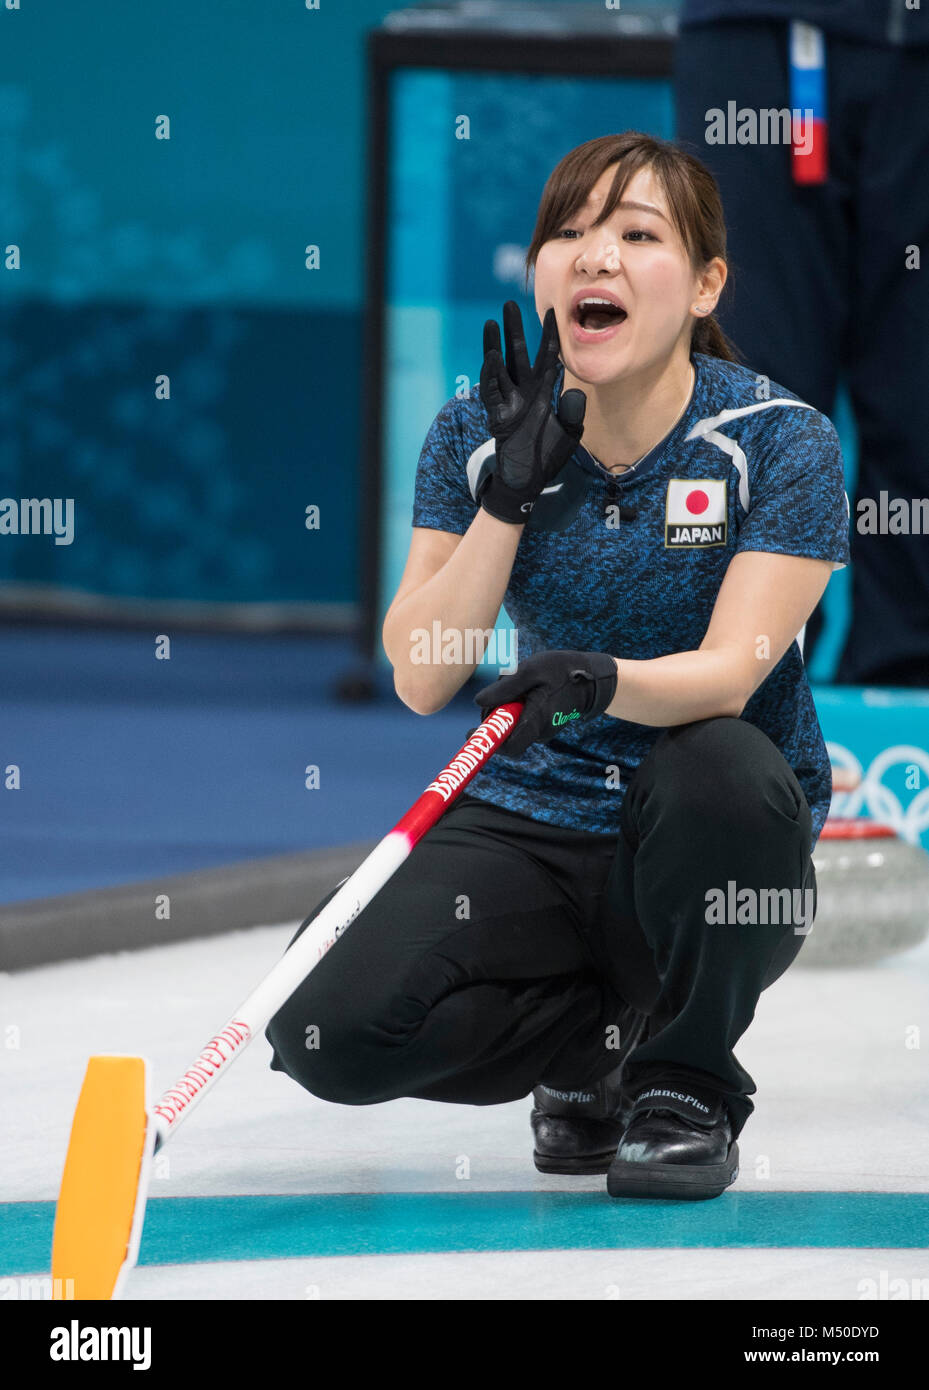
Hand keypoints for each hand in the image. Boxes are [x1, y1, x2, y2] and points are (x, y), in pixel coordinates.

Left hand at [473, 649, 617, 757]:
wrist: (592, 678)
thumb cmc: (562, 671)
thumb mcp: (531, 670)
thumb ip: (504, 687)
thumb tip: (477, 702)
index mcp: (537, 720)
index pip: (509, 747)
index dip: (488, 742)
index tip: (472, 731)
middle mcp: (539, 731)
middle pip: (505, 734)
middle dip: (493, 715)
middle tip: (498, 691)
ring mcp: (542, 729)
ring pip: (512, 724)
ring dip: (505, 706)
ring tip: (518, 683)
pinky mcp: (542, 723)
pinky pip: (521, 719)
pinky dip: (515, 705)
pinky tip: (526, 688)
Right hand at [478, 302, 586, 524]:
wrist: (529, 480)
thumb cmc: (547, 457)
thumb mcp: (569, 434)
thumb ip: (573, 413)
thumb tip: (575, 394)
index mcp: (543, 391)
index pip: (547, 356)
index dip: (549, 335)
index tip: (552, 311)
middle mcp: (524, 391)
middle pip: (518, 353)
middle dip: (514, 329)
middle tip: (509, 304)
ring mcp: (509, 401)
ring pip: (500, 366)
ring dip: (495, 345)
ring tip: (491, 322)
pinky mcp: (498, 415)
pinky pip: (492, 390)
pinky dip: (492, 374)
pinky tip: (492, 356)